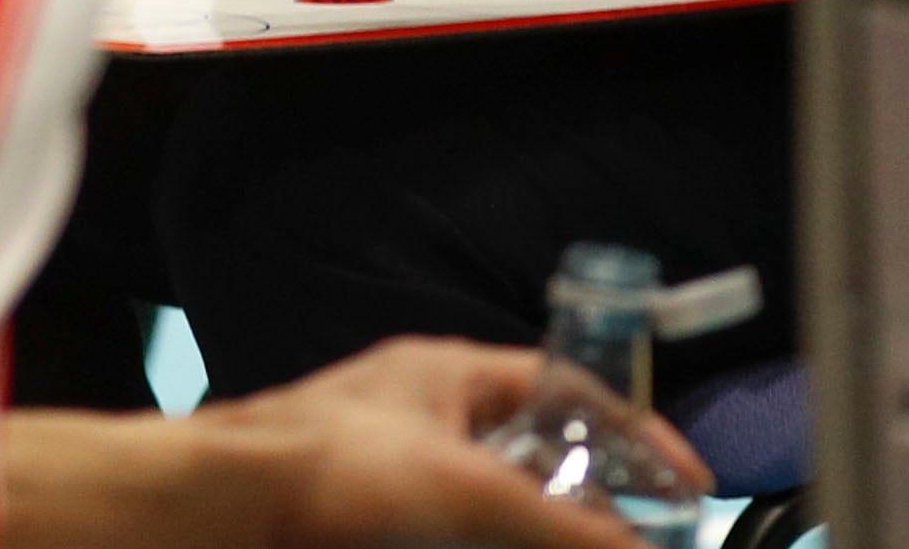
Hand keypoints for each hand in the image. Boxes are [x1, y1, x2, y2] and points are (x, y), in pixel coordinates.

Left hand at [211, 337, 704, 546]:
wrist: (220, 510)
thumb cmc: (329, 466)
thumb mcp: (467, 490)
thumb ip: (561, 527)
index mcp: (449, 376)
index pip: (568, 389)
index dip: (636, 433)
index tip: (688, 487)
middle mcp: (423, 418)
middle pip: (534, 456)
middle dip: (588, 502)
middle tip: (635, 542)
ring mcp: (391, 474)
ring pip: (490, 506)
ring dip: (537, 533)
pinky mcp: (364, 522)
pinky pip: (447, 534)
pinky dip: (481, 543)